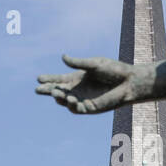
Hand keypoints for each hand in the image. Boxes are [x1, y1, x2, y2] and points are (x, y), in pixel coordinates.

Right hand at [36, 55, 151, 113]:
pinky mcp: (89, 108)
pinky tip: (70, 99)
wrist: (128, 82)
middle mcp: (78, 90)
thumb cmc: (113, 70)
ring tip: (55, 92)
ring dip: (58, 98)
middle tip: (38, 89)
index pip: (58, 79)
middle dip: (48, 90)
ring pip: (65, 102)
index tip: (39, 78)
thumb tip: (63, 57)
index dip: (48, 79)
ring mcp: (82, 100)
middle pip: (58, 92)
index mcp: (77, 78)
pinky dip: (71, 105)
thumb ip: (78, 62)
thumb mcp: (94, 64)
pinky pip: (76, 109)